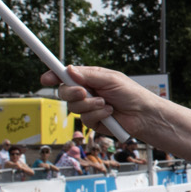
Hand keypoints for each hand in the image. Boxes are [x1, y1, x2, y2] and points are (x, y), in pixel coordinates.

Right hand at [42, 66, 161, 137]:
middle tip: (83, 92)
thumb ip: (89, 75)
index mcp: (90, 78)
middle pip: (64, 92)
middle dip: (71, 92)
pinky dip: (97, 115)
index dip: (54, 75)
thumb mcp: (111, 79)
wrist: (144, 115)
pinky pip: (85, 119)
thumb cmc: (132, 94)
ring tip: (106, 103)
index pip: (67, 75)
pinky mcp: (93, 121)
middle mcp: (87, 92)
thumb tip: (69, 70)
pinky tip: (109, 113)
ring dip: (89, 105)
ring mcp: (89, 107)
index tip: (46, 78)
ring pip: (73, 107)